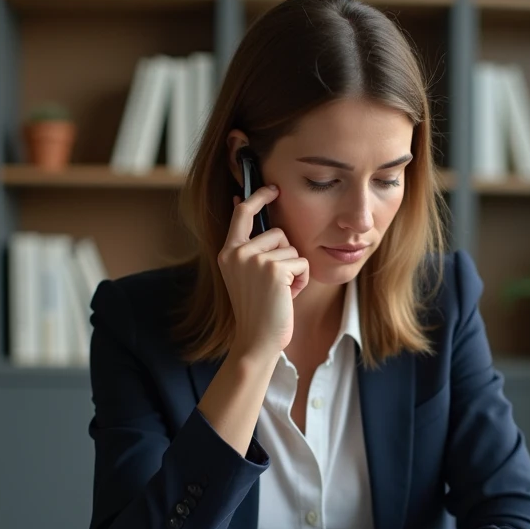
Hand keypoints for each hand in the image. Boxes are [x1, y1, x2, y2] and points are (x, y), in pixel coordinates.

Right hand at [218, 185, 308, 360]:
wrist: (257, 340)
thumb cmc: (259, 309)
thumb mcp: (249, 274)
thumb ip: (252, 248)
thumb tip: (248, 211)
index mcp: (228, 253)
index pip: (242, 213)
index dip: (258, 196)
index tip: (273, 188)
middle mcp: (237, 253)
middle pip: (277, 232)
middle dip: (285, 254)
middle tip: (275, 283)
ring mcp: (254, 260)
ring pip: (292, 248)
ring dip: (293, 269)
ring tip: (280, 291)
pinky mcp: (273, 269)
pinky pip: (301, 262)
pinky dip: (301, 279)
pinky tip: (288, 296)